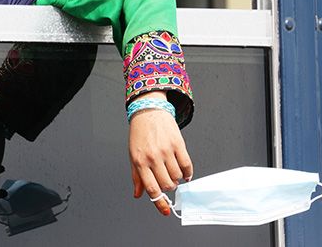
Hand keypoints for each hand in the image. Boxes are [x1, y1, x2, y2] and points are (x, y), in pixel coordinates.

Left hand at [128, 95, 192, 215]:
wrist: (148, 112)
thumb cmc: (140, 134)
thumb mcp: (133, 155)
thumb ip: (136, 177)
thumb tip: (138, 195)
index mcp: (140, 161)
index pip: (151, 188)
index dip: (159, 202)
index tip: (166, 210)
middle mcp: (153, 157)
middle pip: (167, 185)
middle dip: (169, 188)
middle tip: (168, 182)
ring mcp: (166, 151)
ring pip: (177, 177)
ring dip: (177, 179)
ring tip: (172, 172)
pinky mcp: (178, 144)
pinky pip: (187, 165)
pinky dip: (188, 172)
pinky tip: (184, 172)